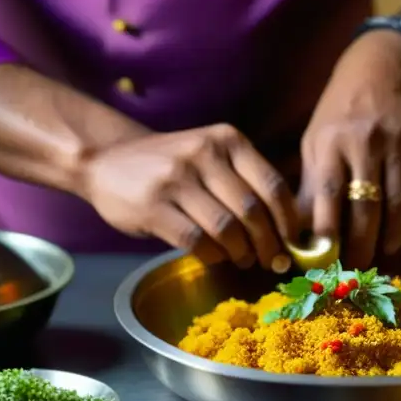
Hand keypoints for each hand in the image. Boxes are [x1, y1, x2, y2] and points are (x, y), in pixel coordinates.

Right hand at [82, 124, 297, 267]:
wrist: (106, 160)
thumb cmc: (170, 164)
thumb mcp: (210, 154)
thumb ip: (243, 179)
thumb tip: (285, 228)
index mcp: (227, 140)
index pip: (272, 184)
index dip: (288, 220)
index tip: (293, 242)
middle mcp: (204, 154)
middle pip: (252, 210)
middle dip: (268, 243)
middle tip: (271, 260)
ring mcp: (176, 179)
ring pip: (226, 229)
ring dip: (240, 252)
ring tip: (242, 259)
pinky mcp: (152, 206)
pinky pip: (196, 241)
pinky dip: (211, 256)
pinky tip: (213, 256)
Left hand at [300, 31, 400, 267]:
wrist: (382, 70)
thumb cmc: (340, 116)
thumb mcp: (315, 142)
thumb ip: (310, 187)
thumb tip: (298, 236)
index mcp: (332, 143)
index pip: (329, 194)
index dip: (328, 231)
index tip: (326, 261)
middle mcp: (367, 141)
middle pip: (367, 206)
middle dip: (362, 244)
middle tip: (359, 268)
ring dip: (393, 235)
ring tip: (384, 249)